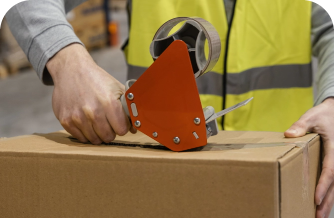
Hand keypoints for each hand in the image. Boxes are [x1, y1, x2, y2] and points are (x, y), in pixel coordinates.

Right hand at [47, 43, 135, 144]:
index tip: (119, 123)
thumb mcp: (117, 88)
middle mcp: (93, 111)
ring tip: (97, 122)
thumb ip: (128, 108)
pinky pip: (80, 138)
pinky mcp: (65, 120)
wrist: (72, 69)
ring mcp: (78, 117)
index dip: (122, 127)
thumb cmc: (97, 79)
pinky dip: (85, 133)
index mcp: (109, 103)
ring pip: (94, 140)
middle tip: (108, 123)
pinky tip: (86, 123)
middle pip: (108, 137)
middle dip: (111, 132)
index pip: (121, 130)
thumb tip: (134, 129)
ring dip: (98, 134)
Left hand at [284, 97, 333, 217]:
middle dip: (326, 201)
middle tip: (317, 216)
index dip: (323, 185)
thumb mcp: (311, 117)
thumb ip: (301, 125)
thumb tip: (289, 134)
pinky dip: (329, 193)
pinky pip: (333, 180)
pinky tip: (322, 204)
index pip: (330, 170)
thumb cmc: (322, 115)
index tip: (316, 199)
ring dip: (328, 201)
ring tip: (319, 216)